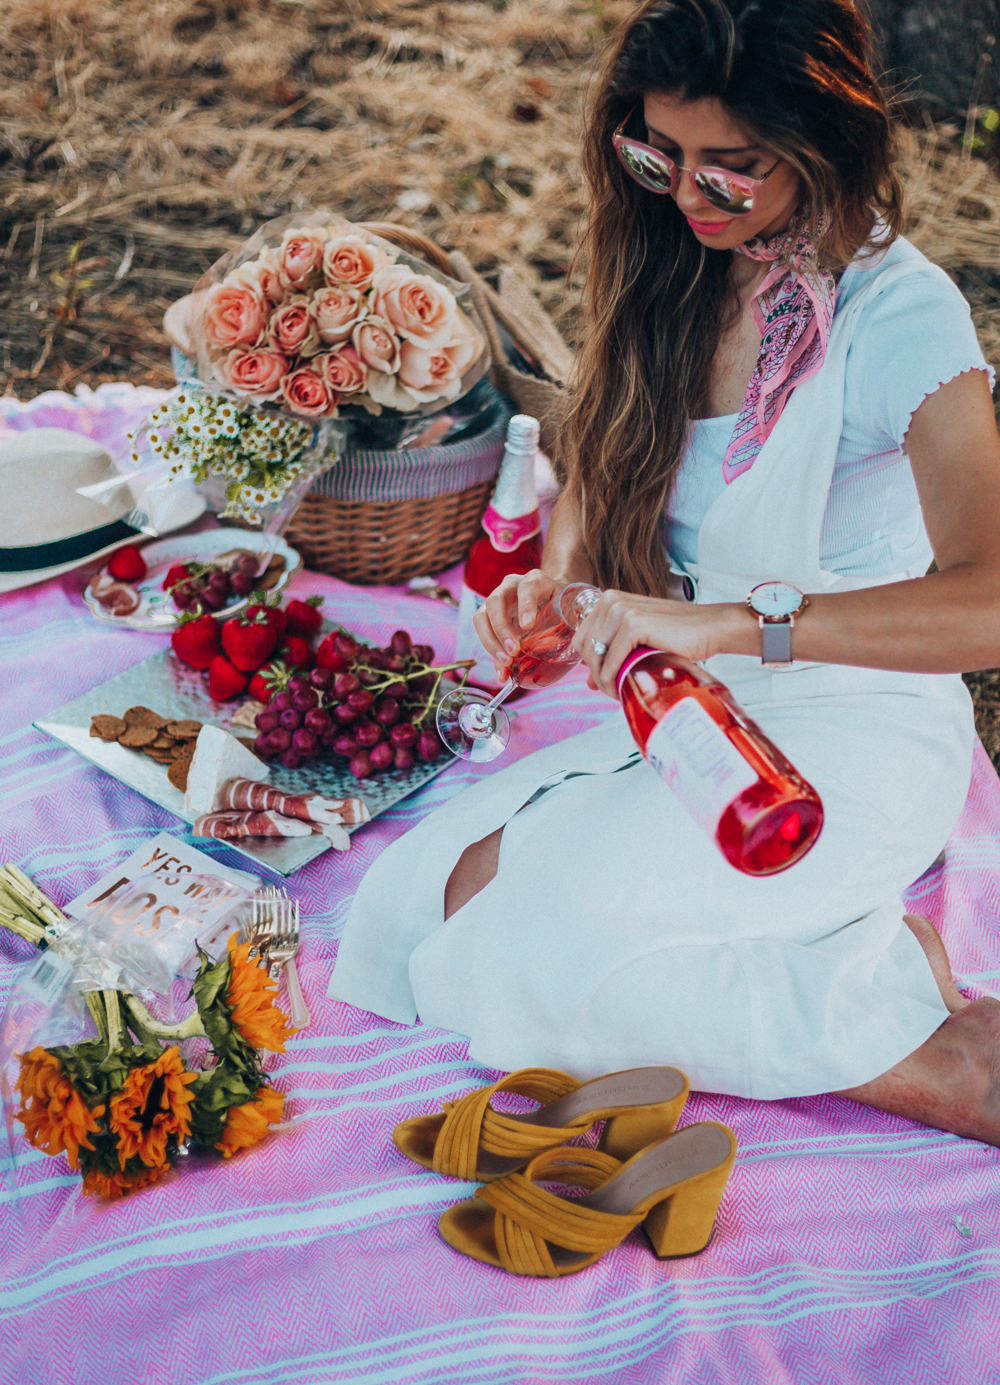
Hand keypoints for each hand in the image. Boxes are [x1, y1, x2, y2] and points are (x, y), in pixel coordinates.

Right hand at [472, 569, 558, 680]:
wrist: (552, 598)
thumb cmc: (560, 606)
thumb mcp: (565, 612)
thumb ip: (562, 630)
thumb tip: (564, 661)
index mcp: (534, 580)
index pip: (526, 587)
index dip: (525, 605)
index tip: (528, 626)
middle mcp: (511, 586)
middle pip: (495, 602)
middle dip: (502, 629)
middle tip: (514, 651)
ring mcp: (496, 600)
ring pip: (481, 617)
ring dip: (491, 642)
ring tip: (506, 662)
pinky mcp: (489, 616)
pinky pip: (483, 633)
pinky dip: (492, 654)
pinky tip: (502, 673)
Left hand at [571, 590, 743, 698]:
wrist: (709, 628)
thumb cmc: (676, 635)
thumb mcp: (638, 643)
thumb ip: (612, 655)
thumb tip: (588, 683)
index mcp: (608, 600)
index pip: (581, 638)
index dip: (589, 663)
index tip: (605, 681)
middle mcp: (611, 601)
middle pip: (584, 647)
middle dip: (595, 673)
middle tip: (613, 690)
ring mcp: (621, 610)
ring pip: (595, 656)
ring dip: (603, 680)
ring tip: (619, 693)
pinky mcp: (634, 624)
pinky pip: (611, 661)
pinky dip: (613, 679)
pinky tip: (622, 689)